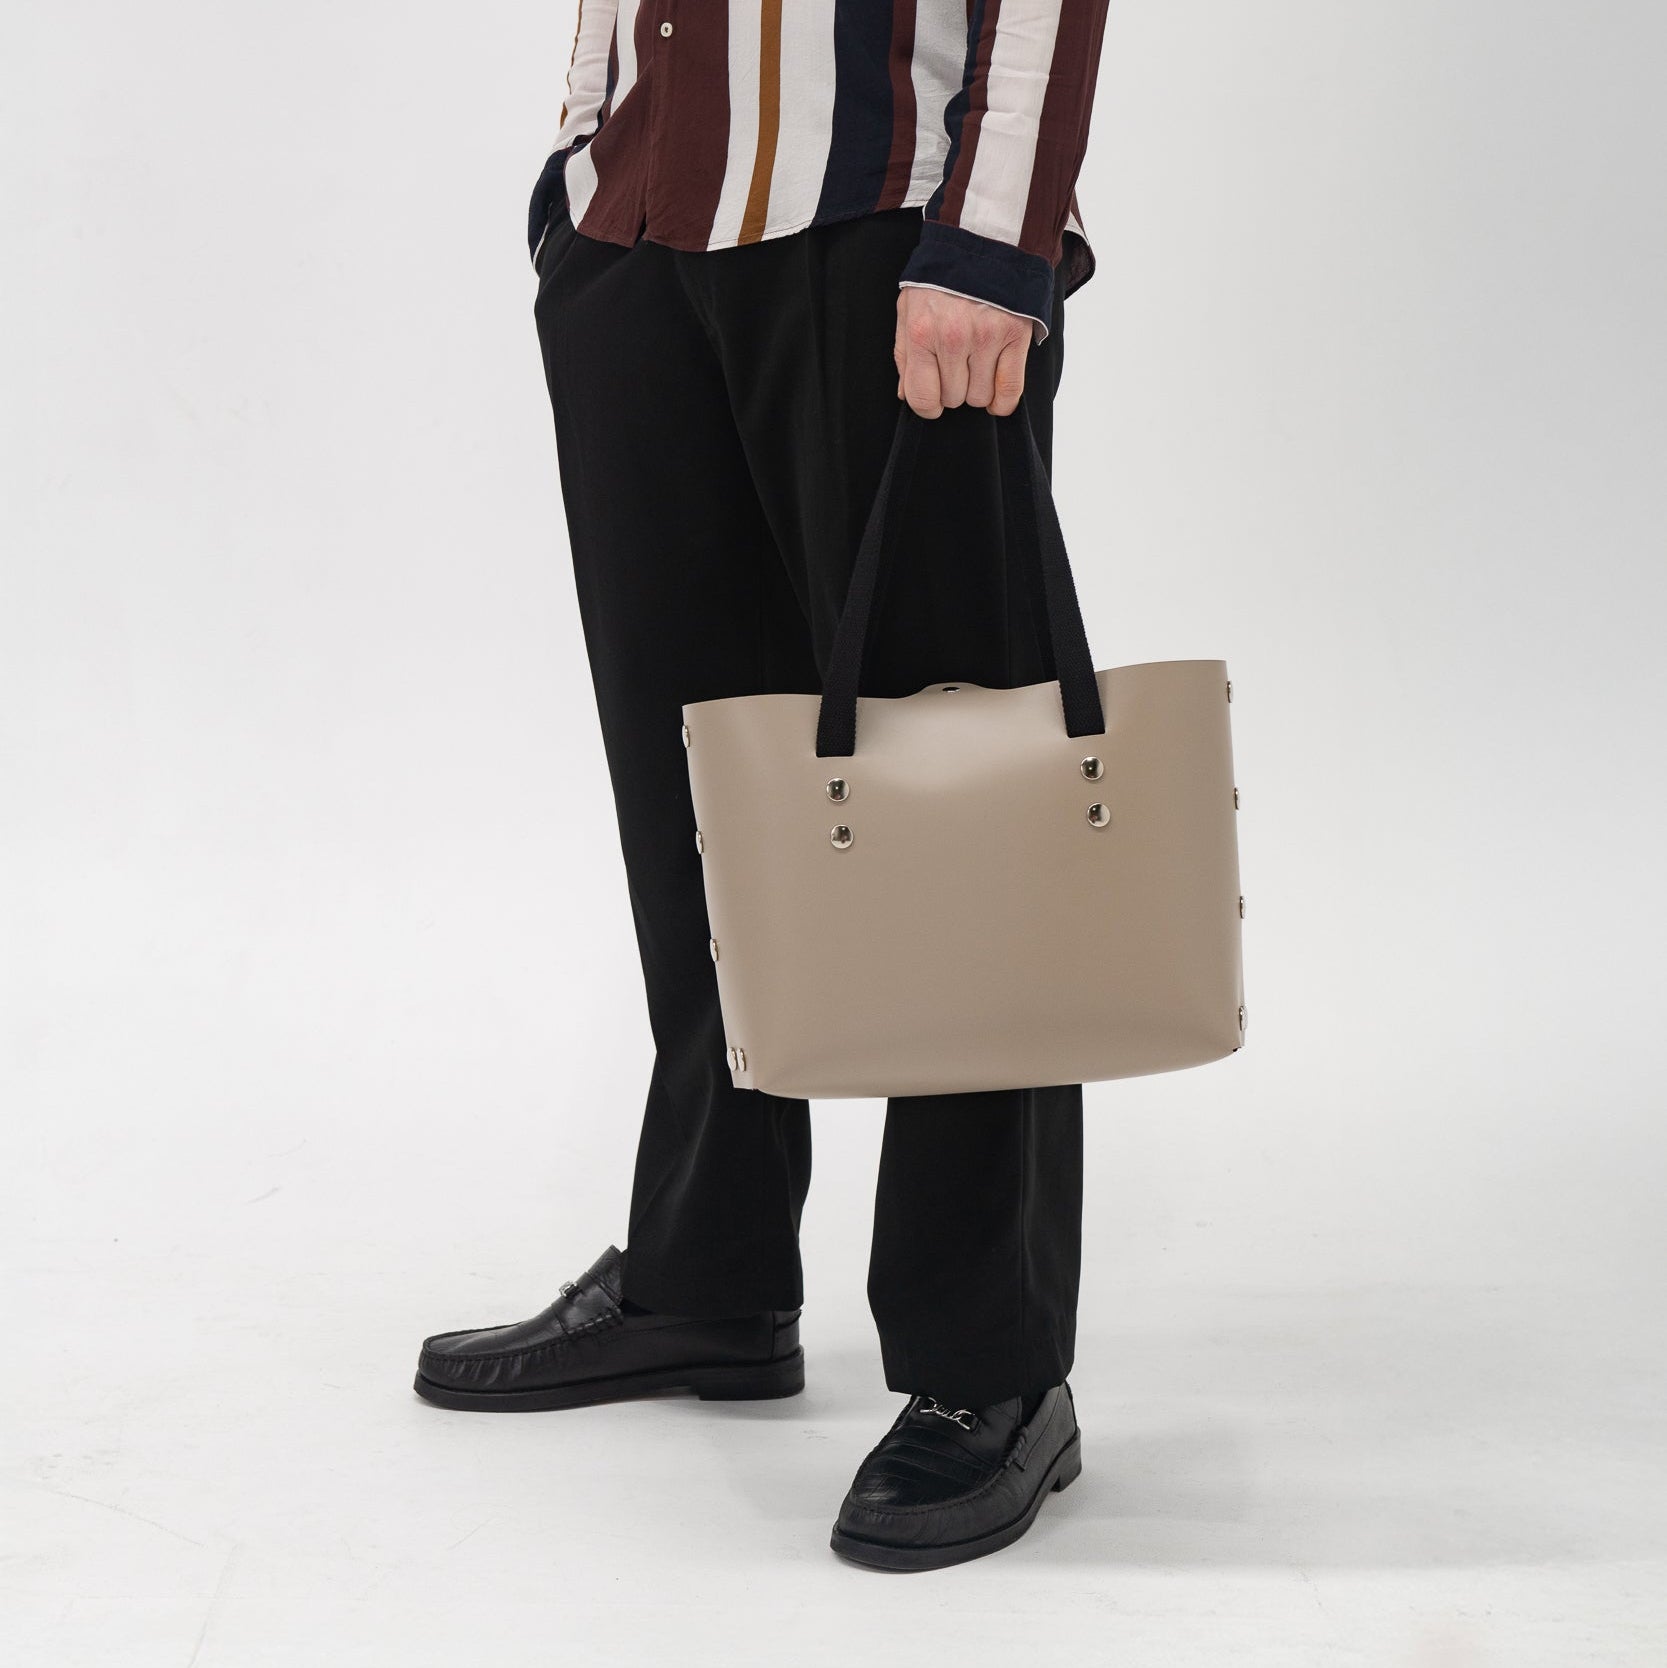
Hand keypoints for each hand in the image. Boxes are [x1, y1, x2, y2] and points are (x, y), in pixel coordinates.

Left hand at [894, 288, 1031, 419]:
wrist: (983, 240)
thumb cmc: (941, 278)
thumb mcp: (909, 308)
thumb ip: (905, 353)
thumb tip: (906, 394)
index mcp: (923, 333)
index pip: (922, 397)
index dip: (927, 406)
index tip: (933, 398)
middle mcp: (954, 338)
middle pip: (953, 399)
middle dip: (953, 389)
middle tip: (956, 367)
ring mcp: (987, 338)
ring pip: (980, 398)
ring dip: (978, 390)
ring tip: (975, 366)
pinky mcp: (1015, 336)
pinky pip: (1010, 391)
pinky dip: (1003, 400)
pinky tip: (996, 393)